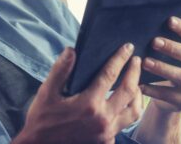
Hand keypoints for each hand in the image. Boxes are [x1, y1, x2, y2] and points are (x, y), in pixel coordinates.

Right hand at [13, 44, 141, 143]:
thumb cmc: (42, 118)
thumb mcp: (46, 92)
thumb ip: (60, 70)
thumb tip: (71, 50)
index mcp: (89, 104)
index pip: (110, 75)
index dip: (120, 58)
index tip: (128, 47)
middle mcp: (102, 119)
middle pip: (128, 91)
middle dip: (134, 72)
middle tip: (137, 60)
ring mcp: (106, 132)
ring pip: (133, 112)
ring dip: (137, 94)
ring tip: (136, 82)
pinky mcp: (106, 141)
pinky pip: (126, 124)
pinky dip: (130, 111)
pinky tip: (124, 103)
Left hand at [141, 16, 180, 112]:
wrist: (174, 93)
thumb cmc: (172, 61)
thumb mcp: (175, 50)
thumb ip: (169, 37)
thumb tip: (150, 21)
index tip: (169, 20)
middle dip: (172, 47)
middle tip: (154, 41)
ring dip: (163, 68)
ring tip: (145, 62)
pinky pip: (169, 95)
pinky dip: (153, 89)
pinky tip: (140, 83)